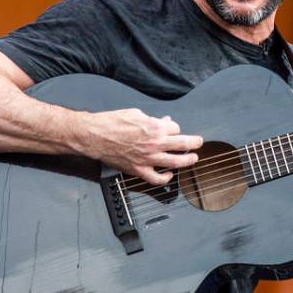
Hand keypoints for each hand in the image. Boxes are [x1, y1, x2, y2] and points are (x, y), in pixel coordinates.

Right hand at [77, 109, 202, 184]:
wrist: (94, 136)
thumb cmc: (111, 123)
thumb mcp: (135, 114)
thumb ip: (151, 119)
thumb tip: (162, 121)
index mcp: (154, 127)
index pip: (175, 128)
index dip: (174, 128)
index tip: (172, 128)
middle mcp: (154, 143)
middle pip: (183, 143)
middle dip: (194, 142)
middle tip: (198, 142)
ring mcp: (148, 158)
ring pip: (175, 162)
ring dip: (188, 160)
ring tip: (193, 158)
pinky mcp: (139, 170)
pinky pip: (157, 179)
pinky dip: (166, 178)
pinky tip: (170, 174)